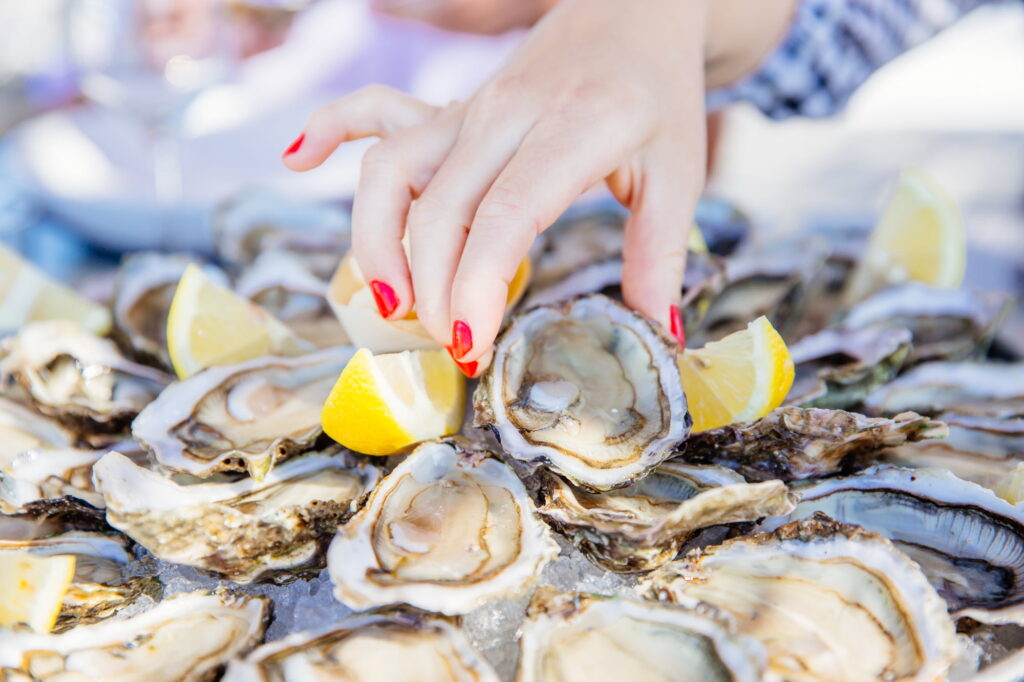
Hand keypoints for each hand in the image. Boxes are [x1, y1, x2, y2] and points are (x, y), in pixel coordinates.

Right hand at [284, 0, 710, 375]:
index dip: (475, 283)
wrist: (632, 11)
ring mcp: (469, 109)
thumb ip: (660, 253)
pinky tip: (297, 158)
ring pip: (392, 169)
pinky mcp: (449, 109)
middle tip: (453, 348)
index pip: (505, 213)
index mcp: (573, 129)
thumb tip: (657, 332)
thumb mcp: (680, 172)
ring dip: (376, 239)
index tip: (468, 344)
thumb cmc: (655, 94)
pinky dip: (330, 130)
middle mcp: (505, 115)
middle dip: (431, 289)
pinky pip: (374, 112)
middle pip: (439, 207)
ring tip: (390, 302)